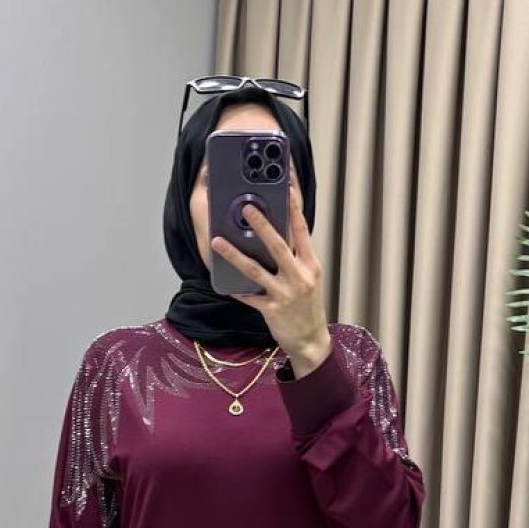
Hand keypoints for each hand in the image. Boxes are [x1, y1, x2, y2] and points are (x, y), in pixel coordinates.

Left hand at [211, 183, 331, 375]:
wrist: (311, 341)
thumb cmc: (308, 307)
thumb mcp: (308, 279)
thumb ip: (295, 258)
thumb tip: (275, 237)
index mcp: (310, 265)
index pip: (301, 230)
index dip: (294, 207)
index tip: (286, 186)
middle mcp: (299, 277)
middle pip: (277, 245)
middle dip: (261, 225)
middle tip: (246, 207)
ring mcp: (285, 293)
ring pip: (255, 269)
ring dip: (234, 254)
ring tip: (217, 241)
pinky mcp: (271, 309)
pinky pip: (249, 296)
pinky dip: (237, 289)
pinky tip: (224, 281)